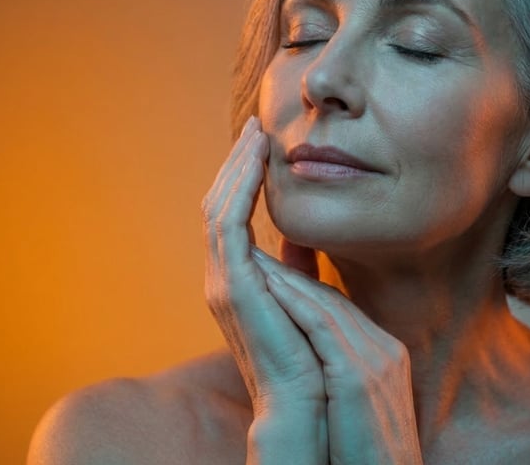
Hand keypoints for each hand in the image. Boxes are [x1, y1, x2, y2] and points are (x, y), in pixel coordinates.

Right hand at [201, 116, 327, 463]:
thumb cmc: (310, 355)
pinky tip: (259, 161)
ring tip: (257, 134)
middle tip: (256, 126)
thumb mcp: (302, 298)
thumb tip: (302, 238)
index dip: (244, 178)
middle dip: (237, 164)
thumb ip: (297, 267)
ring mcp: (222, 281)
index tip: (264, 144)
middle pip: (219, 204)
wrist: (306, 404)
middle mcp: (222, 276)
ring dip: (237, 168)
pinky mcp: (232, 285)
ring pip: (219, 207)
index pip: (232, 215)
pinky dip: (239, 188)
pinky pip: (228, 223)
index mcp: (238, 278)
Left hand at [254, 245, 423, 464]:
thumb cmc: (364, 454)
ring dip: (288, 279)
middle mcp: (386, 349)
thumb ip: (341, 372)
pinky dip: (296, 303)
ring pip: (326, 305)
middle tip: (259, 250)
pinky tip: (270, 286)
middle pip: (334, 299)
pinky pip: (323, 327)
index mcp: (387, 354)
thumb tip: (318, 362)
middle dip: (294, 273)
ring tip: (255, 258)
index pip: (341, 309)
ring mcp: (377, 360)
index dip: (305, 287)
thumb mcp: (357, 404)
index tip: (274, 269)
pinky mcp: (360, 376)